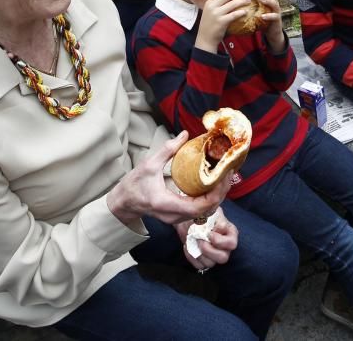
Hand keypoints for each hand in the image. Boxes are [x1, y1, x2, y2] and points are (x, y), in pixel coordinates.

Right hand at [106, 132, 232, 227]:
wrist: (123, 203)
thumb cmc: (133, 185)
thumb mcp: (148, 164)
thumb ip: (167, 149)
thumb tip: (185, 134)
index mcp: (167, 204)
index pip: (200, 206)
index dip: (216, 192)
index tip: (223, 176)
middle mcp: (174, 215)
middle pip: (207, 209)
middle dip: (221, 192)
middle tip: (228, 172)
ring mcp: (177, 218)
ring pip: (205, 211)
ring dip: (217, 195)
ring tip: (224, 176)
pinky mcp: (179, 216)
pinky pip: (200, 209)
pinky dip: (209, 198)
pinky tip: (213, 184)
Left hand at [175, 207, 238, 270]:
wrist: (188, 220)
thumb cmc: (203, 214)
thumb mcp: (210, 212)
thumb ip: (217, 218)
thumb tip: (219, 227)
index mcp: (230, 234)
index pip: (231, 244)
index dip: (219, 241)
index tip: (209, 233)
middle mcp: (225, 247)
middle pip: (223, 258)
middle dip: (209, 251)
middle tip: (200, 240)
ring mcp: (214, 256)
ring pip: (211, 264)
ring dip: (199, 253)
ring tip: (192, 241)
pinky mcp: (204, 261)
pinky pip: (199, 266)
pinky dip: (191, 257)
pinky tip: (187, 246)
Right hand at [197, 0, 251, 51]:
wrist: (205, 38)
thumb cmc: (209, 24)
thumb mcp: (209, 11)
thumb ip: (216, 4)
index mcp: (209, 2)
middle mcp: (212, 6)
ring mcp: (216, 14)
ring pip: (232, 4)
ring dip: (241, 1)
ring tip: (248, 0)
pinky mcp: (221, 22)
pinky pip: (233, 15)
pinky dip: (240, 12)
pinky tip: (245, 11)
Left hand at [256, 0, 285, 51]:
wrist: (272, 33)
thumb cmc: (262, 19)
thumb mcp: (258, 9)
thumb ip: (253, 2)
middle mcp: (274, 4)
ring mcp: (276, 12)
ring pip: (274, 4)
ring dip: (268, 0)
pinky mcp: (277, 20)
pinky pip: (274, 17)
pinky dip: (269, 16)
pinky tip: (262, 16)